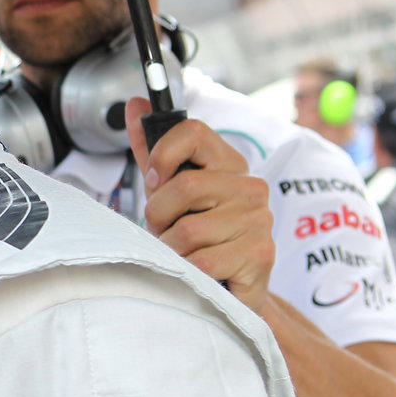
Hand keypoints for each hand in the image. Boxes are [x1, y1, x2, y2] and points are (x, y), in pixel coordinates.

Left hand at [125, 97, 275, 312]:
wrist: (225, 292)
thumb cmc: (194, 238)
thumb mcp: (167, 191)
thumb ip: (151, 150)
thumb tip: (136, 104)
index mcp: (229, 166)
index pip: (193, 132)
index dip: (162, 154)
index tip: (154, 180)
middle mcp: (250, 188)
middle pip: (183, 186)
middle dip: (159, 215)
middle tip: (165, 230)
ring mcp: (259, 221)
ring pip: (187, 230)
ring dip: (170, 249)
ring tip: (183, 254)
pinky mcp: (260, 256)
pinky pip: (200, 261)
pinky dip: (186, 272)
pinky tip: (197, 273)